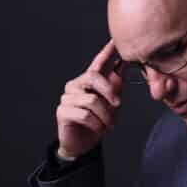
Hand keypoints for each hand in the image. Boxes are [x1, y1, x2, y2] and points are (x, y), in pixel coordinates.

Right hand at [56, 40, 122, 159]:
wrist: (83, 145)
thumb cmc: (97, 123)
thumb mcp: (111, 104)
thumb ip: (115, 87)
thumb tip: (123, 68)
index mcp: (88, 81)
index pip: (98, 63)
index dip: (107, 52)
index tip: (115, 41)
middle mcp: (76, 85)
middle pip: (93, 77)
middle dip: (109, 91)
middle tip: (118, 104)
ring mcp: (67, 98)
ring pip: (92, 100)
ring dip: (105, 115)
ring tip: (108, 125)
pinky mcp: (63, 112)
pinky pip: (84, 115)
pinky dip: (96, 124)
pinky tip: (98, 129)